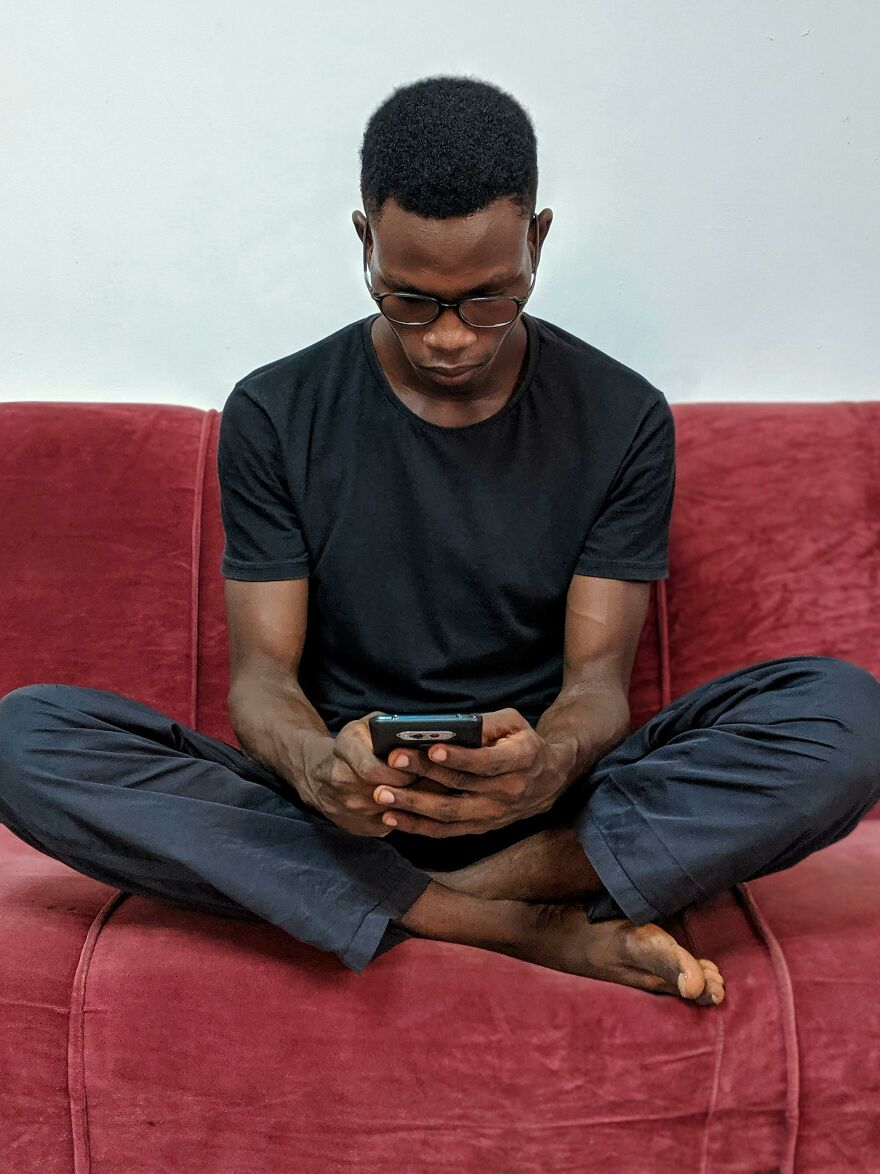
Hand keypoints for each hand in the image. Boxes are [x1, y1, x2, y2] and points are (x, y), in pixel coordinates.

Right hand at [299, 711, 426, 837]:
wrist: (319, 775)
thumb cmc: (354, 745)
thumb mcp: (366, 725)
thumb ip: (390, 726)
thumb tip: (422, 737)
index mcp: (346, 749)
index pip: (373, 768)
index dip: (401, 769)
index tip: (422, 766)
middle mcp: (342, 780)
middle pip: (387, 791)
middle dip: (416, 787)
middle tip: (438, 781)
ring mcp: (349, 808)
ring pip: (394, 810)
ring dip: (417, 803)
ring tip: (434, 791)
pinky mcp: (358, 827)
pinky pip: (393, 823)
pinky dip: (409, 816)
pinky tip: (418, 805)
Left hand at [370, 707, 571, 836]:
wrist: (549, 779)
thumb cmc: (525, 743)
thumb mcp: (515, 723)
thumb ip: (486, 722)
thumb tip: (448, 726)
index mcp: (521, 760)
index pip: (486, 762)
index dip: (459, 757)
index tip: (431, 748)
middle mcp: (508, 792)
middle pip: (460, 786)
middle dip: (423, 774)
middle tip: (392, 762)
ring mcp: (493, 814)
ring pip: (448, 814)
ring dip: (413, 806)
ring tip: (383, 795)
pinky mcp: (480, 828)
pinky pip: (445, 831)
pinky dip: (417, 826)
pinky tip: (392, 817)